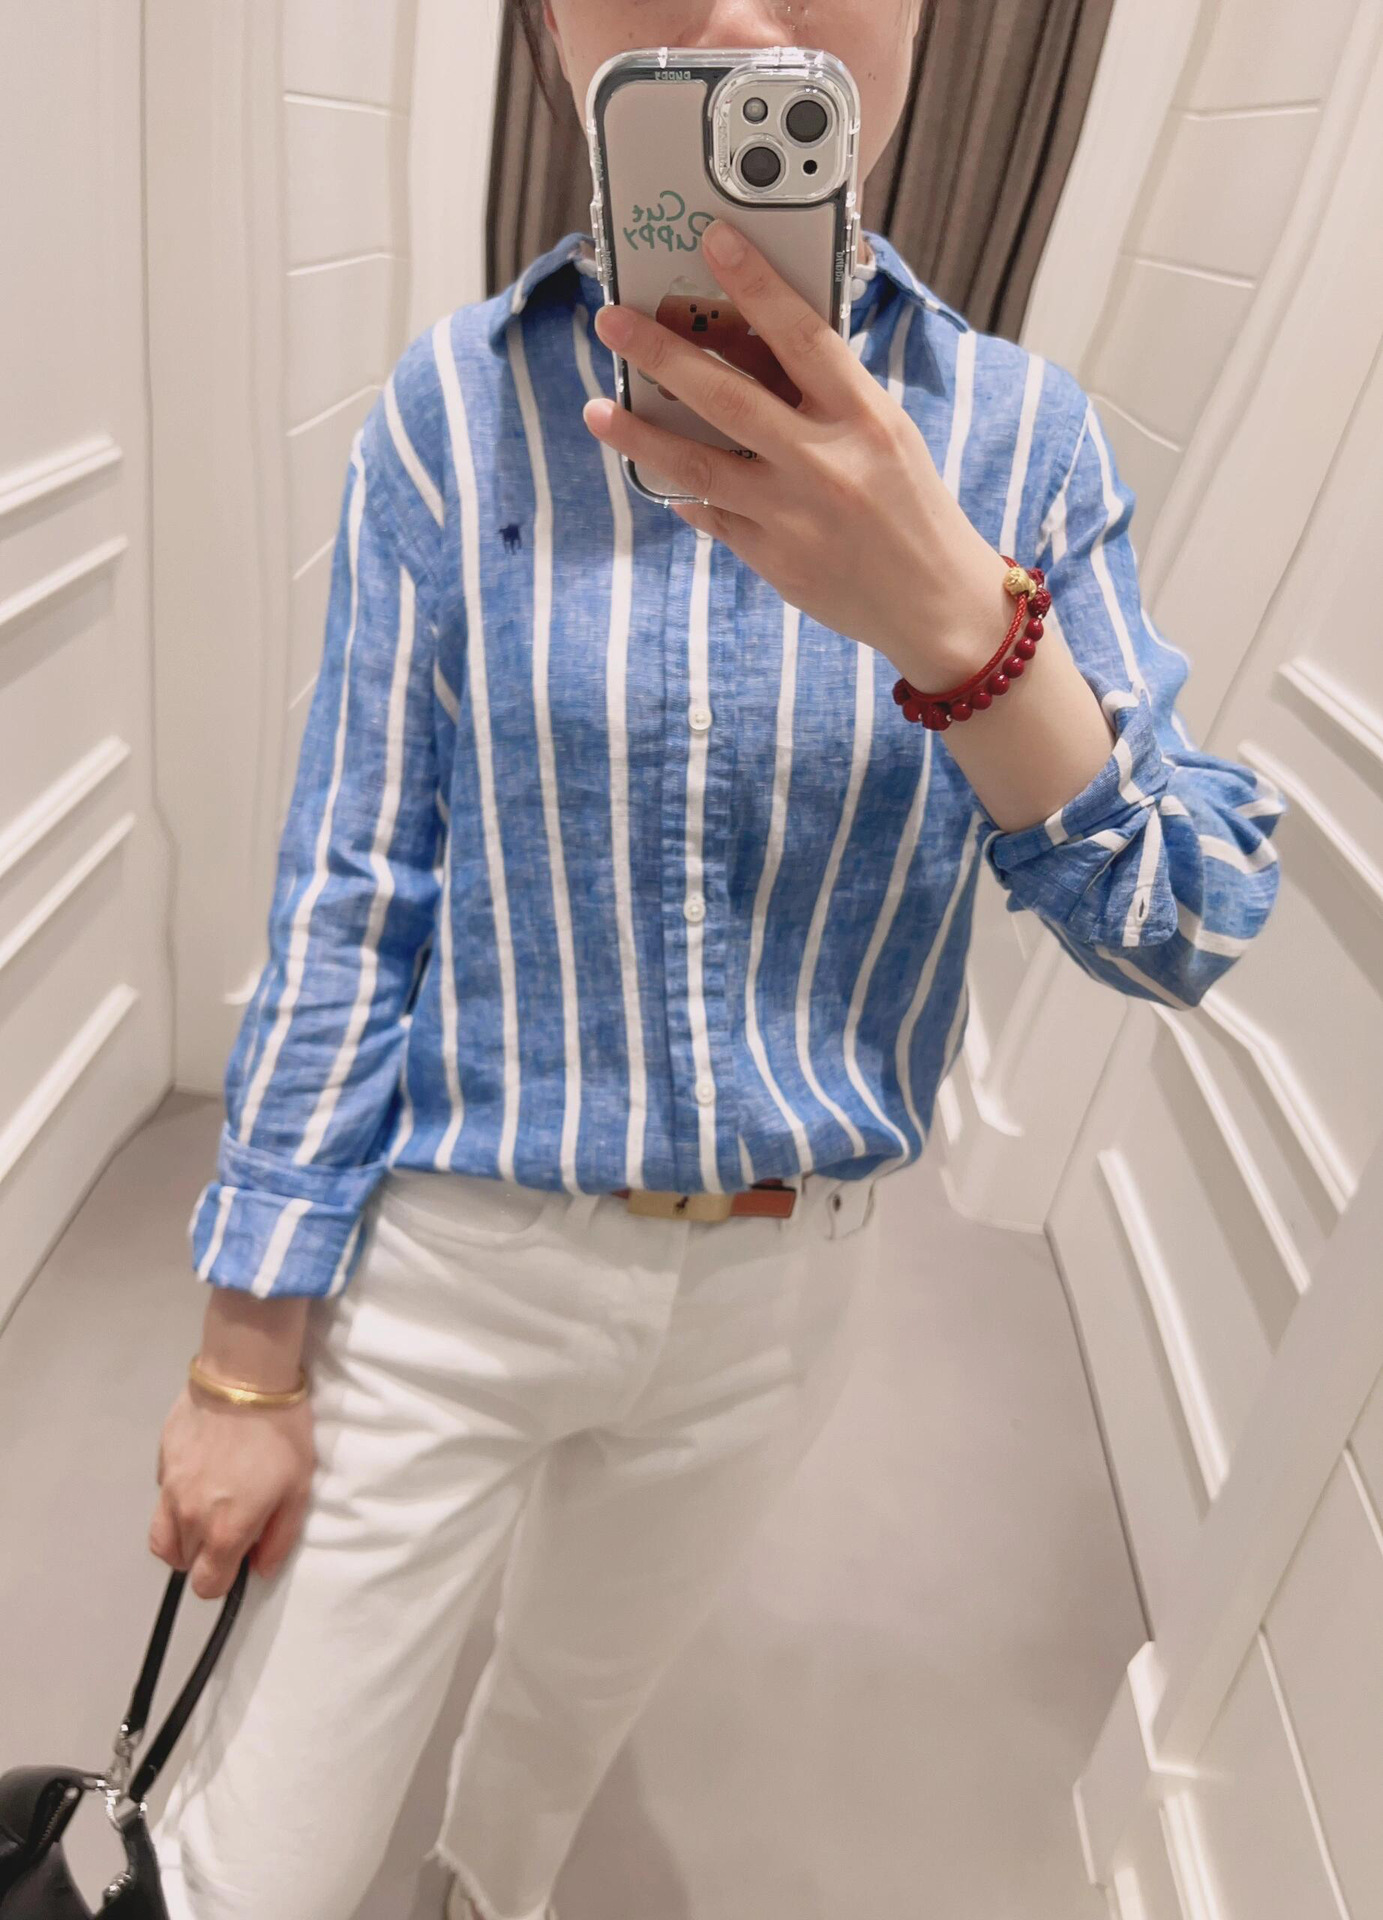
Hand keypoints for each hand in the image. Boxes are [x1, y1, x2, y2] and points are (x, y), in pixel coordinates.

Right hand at [149, 1381, 315, 1596]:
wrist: (244, 1377)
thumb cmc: (280, 1432)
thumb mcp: (298, 1489)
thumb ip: (279, 1538)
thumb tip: (259, 1568)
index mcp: (224, 1530)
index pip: (207, 1586)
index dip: (223, 1581)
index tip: (238, 1561)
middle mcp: (189, 1516)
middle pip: (184, 1563)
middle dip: (205, 1555)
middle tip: (231, 1526)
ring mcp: (169, 1489)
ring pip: (163, 1537)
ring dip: (183, 1535)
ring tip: (209, 1510)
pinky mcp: (161, 1461)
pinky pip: (163, 1496)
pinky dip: (178, 1497)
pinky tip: (203, 1473)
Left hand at [584, 217, 1011, 688]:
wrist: (936, 603)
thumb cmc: (911, 505)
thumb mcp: (886, 434)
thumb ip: (826, 396)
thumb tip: (749, 348)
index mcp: (864, 417)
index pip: (802, 335)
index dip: (756, 283)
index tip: (713, 239)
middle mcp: (825, 462)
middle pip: (726, 397)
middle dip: (661, 354)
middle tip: (612, 322)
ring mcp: (792, 515)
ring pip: (697, 464)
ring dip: (639, 434)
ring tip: (597, 411)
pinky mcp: (772, 559)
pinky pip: (711, 515)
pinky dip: (682, 491)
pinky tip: (657, 474)